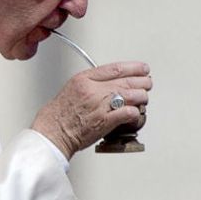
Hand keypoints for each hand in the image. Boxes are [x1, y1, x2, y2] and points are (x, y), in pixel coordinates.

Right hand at [31, 61, 151, 159]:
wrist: (53, 132)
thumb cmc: (59, 114)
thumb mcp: (72, 88)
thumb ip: (91, 83)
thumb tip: (109, 82)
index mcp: (84, 79)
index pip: (115, 68)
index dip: (134, 67)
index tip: (142, 68)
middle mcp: (93, 90)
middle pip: (127, 81)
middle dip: (142, 82)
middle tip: (147, 83)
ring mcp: (100, 105)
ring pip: (132, 95)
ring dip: (142, 97)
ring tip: (143, 99)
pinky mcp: (105, 121)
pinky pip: (128, 113)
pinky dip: (135, 113)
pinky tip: (135, 113)